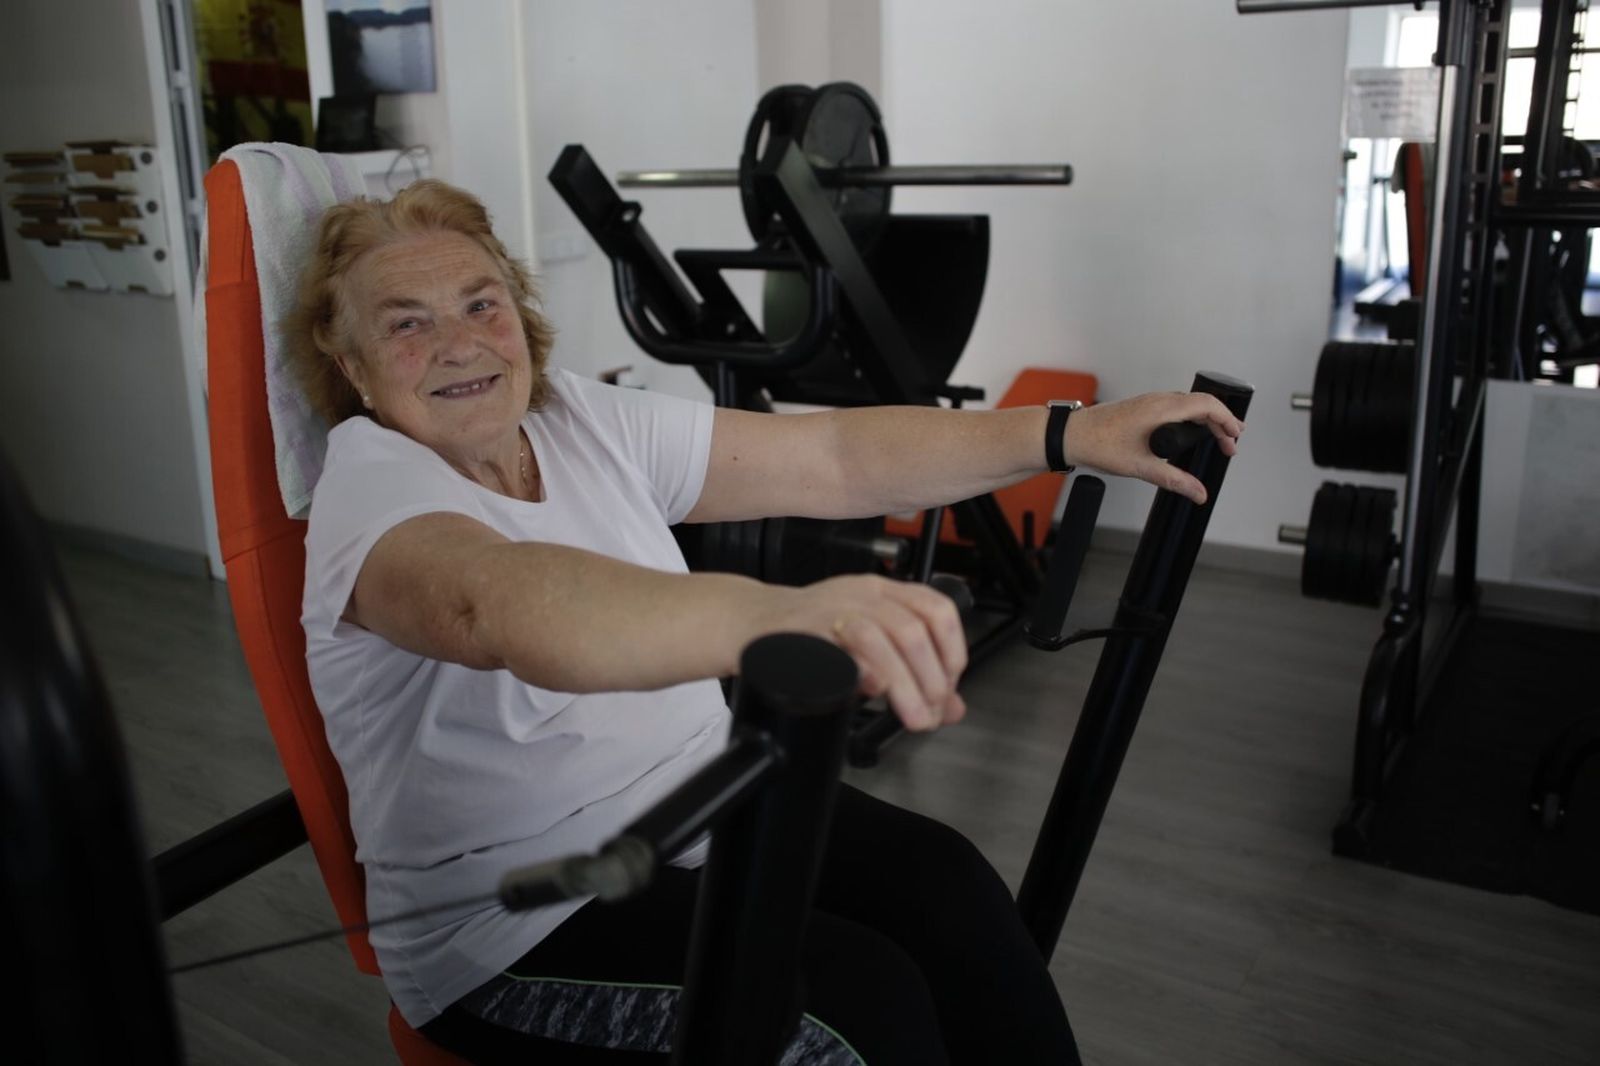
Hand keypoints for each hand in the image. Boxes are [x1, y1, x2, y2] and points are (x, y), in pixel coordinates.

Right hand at [761, 574, 967, 731]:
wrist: (752, 622)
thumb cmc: (813, 632)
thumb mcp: (870, 643)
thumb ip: (914, 673)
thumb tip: (952, 707)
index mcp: (884, 593)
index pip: (938, 611)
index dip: (953, 653)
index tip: (948, 688)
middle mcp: (861, 595)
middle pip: (912, 631)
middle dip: (931, 679)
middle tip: (931, 712)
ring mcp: (830, 610)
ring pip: (880, 639)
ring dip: (904, 684)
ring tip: (912, 716)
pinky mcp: (802, 631)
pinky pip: (837, 652)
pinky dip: (860, 674)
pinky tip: (868, 693)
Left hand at [1064, 392, 1243, 504]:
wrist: (1069, 435)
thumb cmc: (1099, 445)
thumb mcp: (1142, 467)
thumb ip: (1174, 480)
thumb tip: (1199, 494)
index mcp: (1162, 407)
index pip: (1207, 404)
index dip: (1227, 419)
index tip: (1236, 437)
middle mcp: (1158, 399)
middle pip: (1201, 404)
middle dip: (1220, 423)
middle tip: (1230, 446)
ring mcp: (1149, 402)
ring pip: (1187, 405)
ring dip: (1205, 421)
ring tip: (1216, 440)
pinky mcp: (1141, 407)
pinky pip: (1175, 407)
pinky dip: (1189, 419)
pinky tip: (1189, 434)